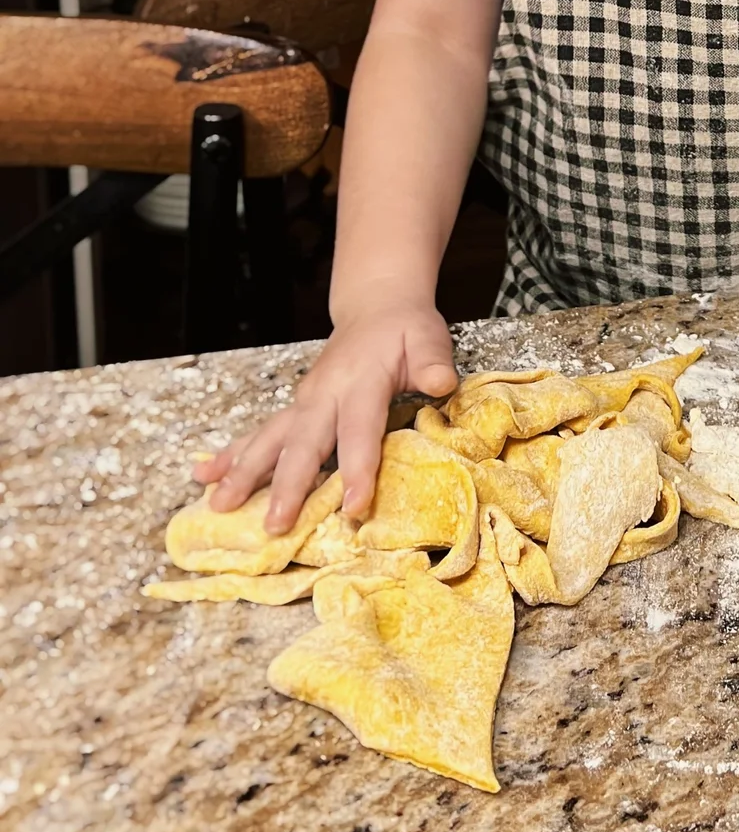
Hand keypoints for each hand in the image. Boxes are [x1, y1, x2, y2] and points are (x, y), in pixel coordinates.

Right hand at [191, 300, 457, 532]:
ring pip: (270, 439)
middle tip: (275, 525)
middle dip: (288, 485)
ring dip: (243, 472)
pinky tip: (204, 478)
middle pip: (304, 442)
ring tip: (218, 506)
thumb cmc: (406, 329)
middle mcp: (324, 393)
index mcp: (360, 381)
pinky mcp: (296, 408)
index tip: (356, 507)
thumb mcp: (427, 337)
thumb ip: (432, 361)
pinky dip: (230, 455)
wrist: (377, 306)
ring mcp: (305, 401)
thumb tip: (442, 382)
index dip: (358, 469)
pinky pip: (259, 433)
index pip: (359, 429)